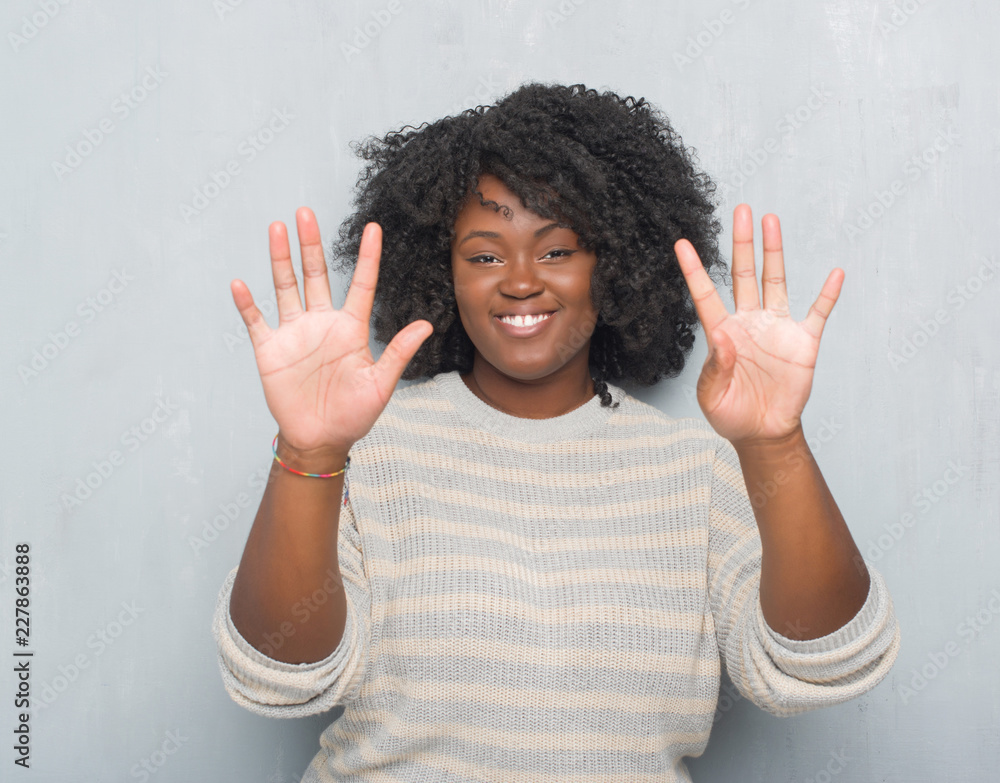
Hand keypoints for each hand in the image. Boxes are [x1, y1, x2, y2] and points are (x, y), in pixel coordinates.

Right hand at [230, 209, 432, 455]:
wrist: (321, 439)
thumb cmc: (354, 414)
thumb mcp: (381, 384)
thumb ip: (399, 352)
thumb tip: (427, 324)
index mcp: (351, 329)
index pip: (361, 284)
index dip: (367, 257)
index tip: (374, 227)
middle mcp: (322, 324)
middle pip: (316, 275)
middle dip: (311, 245)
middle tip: (306, 213)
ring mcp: (295, 334)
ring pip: (286, 287)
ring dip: (280, 259)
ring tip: (276, 228)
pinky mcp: (271, 350)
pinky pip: (256, 322)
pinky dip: (247, 304)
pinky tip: (241, 284)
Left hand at [673, 204, 842, 446]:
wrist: (763, 432)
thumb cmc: (731, 413)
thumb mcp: (712, 397)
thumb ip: (715, 369)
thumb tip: (724, 340)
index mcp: (722, 333)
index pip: (705, 295)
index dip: (693, 270)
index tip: (681, 243)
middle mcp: (749, 322)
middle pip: (744, 274)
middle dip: (742, 243)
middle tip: (741, 210)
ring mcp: (776, 328)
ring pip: (776, 281)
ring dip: (775, 252)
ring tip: (771, 221)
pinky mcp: (803, 342)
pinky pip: (818, 313)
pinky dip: (828, 295)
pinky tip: (836, 274)